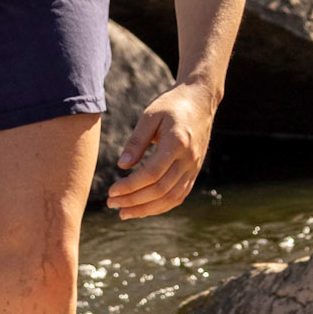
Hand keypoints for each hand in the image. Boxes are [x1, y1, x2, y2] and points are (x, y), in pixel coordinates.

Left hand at [105, 84, 217, 219]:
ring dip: (146, 209)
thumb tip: (122, 165)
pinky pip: (179, 195)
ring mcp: (194, 167)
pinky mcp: (195, 171)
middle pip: (160, 189)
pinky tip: (144, 208)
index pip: (152, 173)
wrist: (201, 101)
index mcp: (177, 142)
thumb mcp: (150, 116)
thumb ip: (136, 141)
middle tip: (112, 204)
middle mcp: (188, 159)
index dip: (130, 186)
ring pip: (171, 197)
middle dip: (134, 201)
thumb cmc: (172, 105)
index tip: (112, 191)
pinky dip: (161, 206)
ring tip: (124, 213)